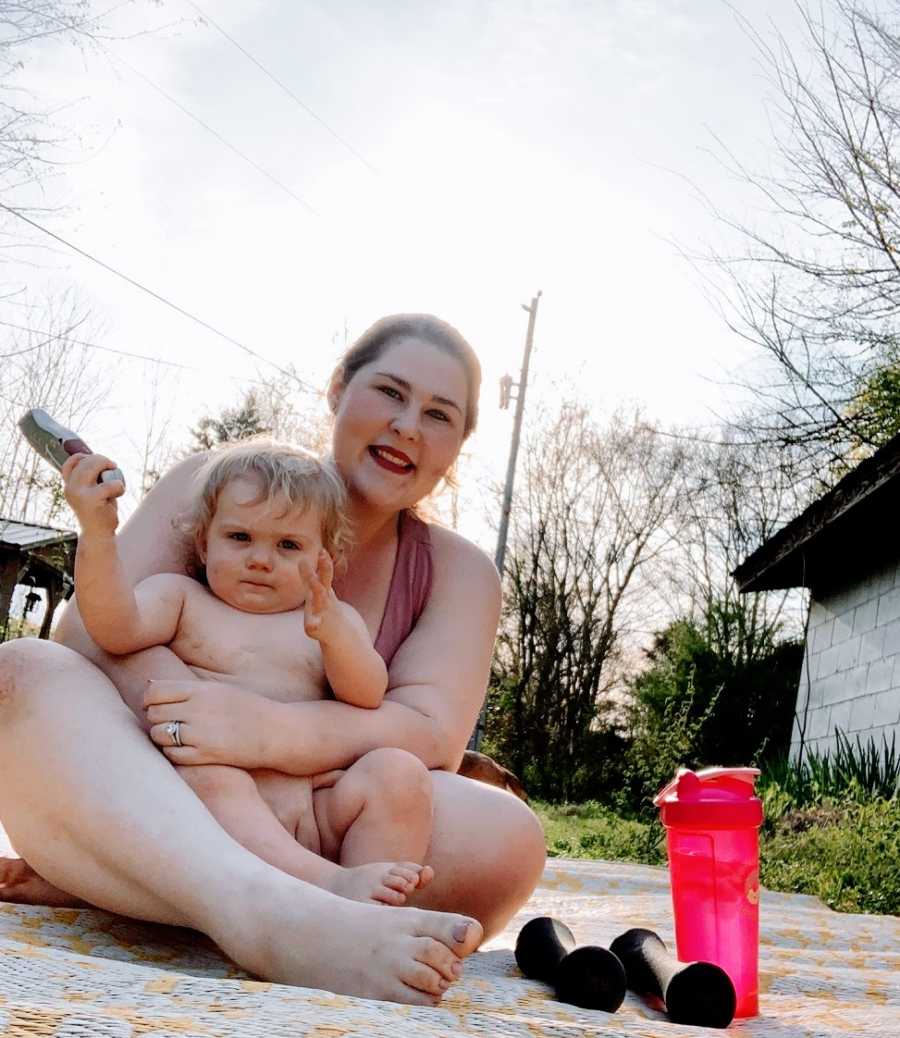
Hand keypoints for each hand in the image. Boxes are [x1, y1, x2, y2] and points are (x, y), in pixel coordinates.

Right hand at [62, 453, 123, 537]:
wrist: (98, 535)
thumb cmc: (99, 512)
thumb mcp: (91, 492)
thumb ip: (91, 478)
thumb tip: (100, 459)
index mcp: (69, 486)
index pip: (70, 462)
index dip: (85, 457)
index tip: (98, 461)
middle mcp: (70, 488)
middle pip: (85, 461)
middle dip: (102, 459)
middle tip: (113, 466)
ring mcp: (79, 493)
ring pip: (94, 466)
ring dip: (108, 468)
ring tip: (115, 480)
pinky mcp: (91, 500)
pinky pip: (110, 484)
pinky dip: (119, 486)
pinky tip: (118, 494)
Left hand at [144, 678, 275, 766]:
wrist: (276, 732)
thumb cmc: (249, 709)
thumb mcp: (220, 690)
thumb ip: (188, 689)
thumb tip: (150, 686)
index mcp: (201, 690)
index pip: (154, 691)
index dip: (148, 699)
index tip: (154, 704)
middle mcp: (198, 710)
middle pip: (153, 713)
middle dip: (156, 718)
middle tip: (169, 722)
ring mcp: (200, 734)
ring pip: (158, 734)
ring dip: (162, 736)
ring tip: (176, 736)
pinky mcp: (204, 755)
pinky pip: (172, 754)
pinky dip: (174, 752)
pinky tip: (187, 748)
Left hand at [303, 550, 339, 642]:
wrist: (339, 633)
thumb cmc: (324, 609)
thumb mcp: (320, 590)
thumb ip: (313, 575)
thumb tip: (306, 557)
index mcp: (320, 590)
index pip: (321, 574)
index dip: (323, 563)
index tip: (323, 550)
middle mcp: (322, 599)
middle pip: (322, 582)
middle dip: (322, 570)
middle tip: (319, 557)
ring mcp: (321, 612)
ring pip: (320, 601)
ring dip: (318, 592)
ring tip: (317, 585)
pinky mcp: (315, 627)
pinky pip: (314, 625)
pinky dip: (314, 623)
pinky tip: (313, 624)